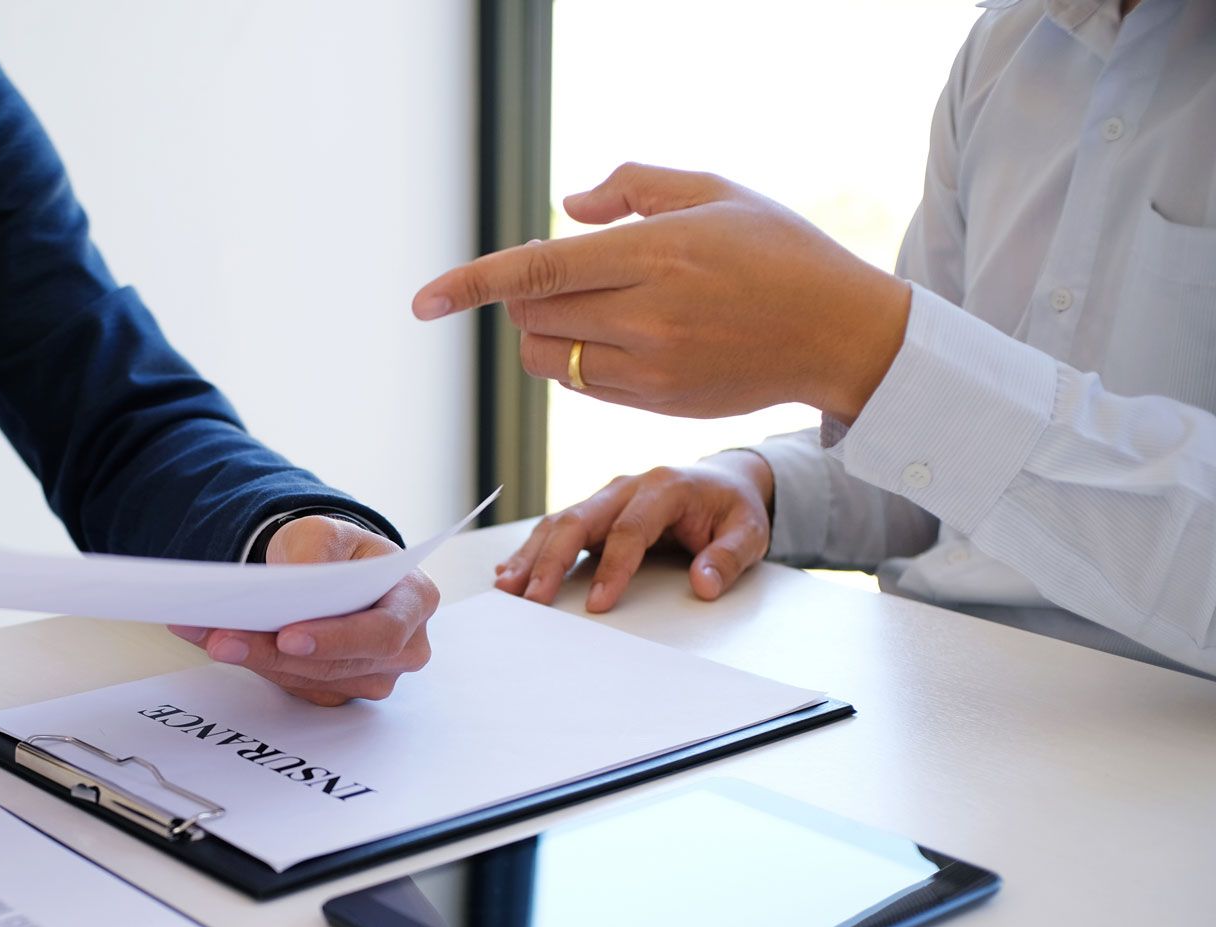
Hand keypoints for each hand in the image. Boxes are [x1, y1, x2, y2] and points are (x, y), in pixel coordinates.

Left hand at [167, 516, 438, 705]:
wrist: (330, 570)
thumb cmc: (340, 550)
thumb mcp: (327, 532)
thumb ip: (316, 552)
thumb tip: (294, 585)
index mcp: (415, 600)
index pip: (382, 632)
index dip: (336, 639)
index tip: (288, 637)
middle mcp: (405, 647)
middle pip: (339, 665)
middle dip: (275, 654)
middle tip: (223, 639)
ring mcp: (374, 675)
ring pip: (312, 681)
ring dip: (258, 661)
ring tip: (210, 636)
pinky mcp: (340, 691)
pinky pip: (297, 688)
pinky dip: (258, 666)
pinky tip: (221, 644)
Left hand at [411, 163, 910, 422]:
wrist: (838, 332)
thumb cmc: (777, 251)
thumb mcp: (713, 192)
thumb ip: (632, 187)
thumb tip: (563, 211)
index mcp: (657, 254)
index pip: (538, 272)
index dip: (472, 284)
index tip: (424, 301)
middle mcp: (648, 317)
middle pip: (531, 319)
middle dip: (525, 299)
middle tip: (568, 276)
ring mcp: (650, 369)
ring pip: (547, 359)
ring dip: (545, 332)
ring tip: (596, 307)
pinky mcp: (655, 404)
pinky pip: (581, 384)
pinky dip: (578, 360)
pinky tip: (623, 337)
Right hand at [495, 451, 773, 612]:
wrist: (723, 481)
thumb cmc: (732, 507)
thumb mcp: (750, 531)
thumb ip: (729, 556)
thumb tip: (704, 584)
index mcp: (665, 487)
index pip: (630, 529)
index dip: (612, 568)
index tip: (597, 604)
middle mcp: (627, 486)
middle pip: (579, 520)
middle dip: (551, 560)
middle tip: (532, 597)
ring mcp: (606, 497)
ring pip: (559, 522)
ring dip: (531, 555)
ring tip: (508, 588)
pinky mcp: (594, 511)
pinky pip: (557, 527)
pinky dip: (532, 550)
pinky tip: (510, 572)